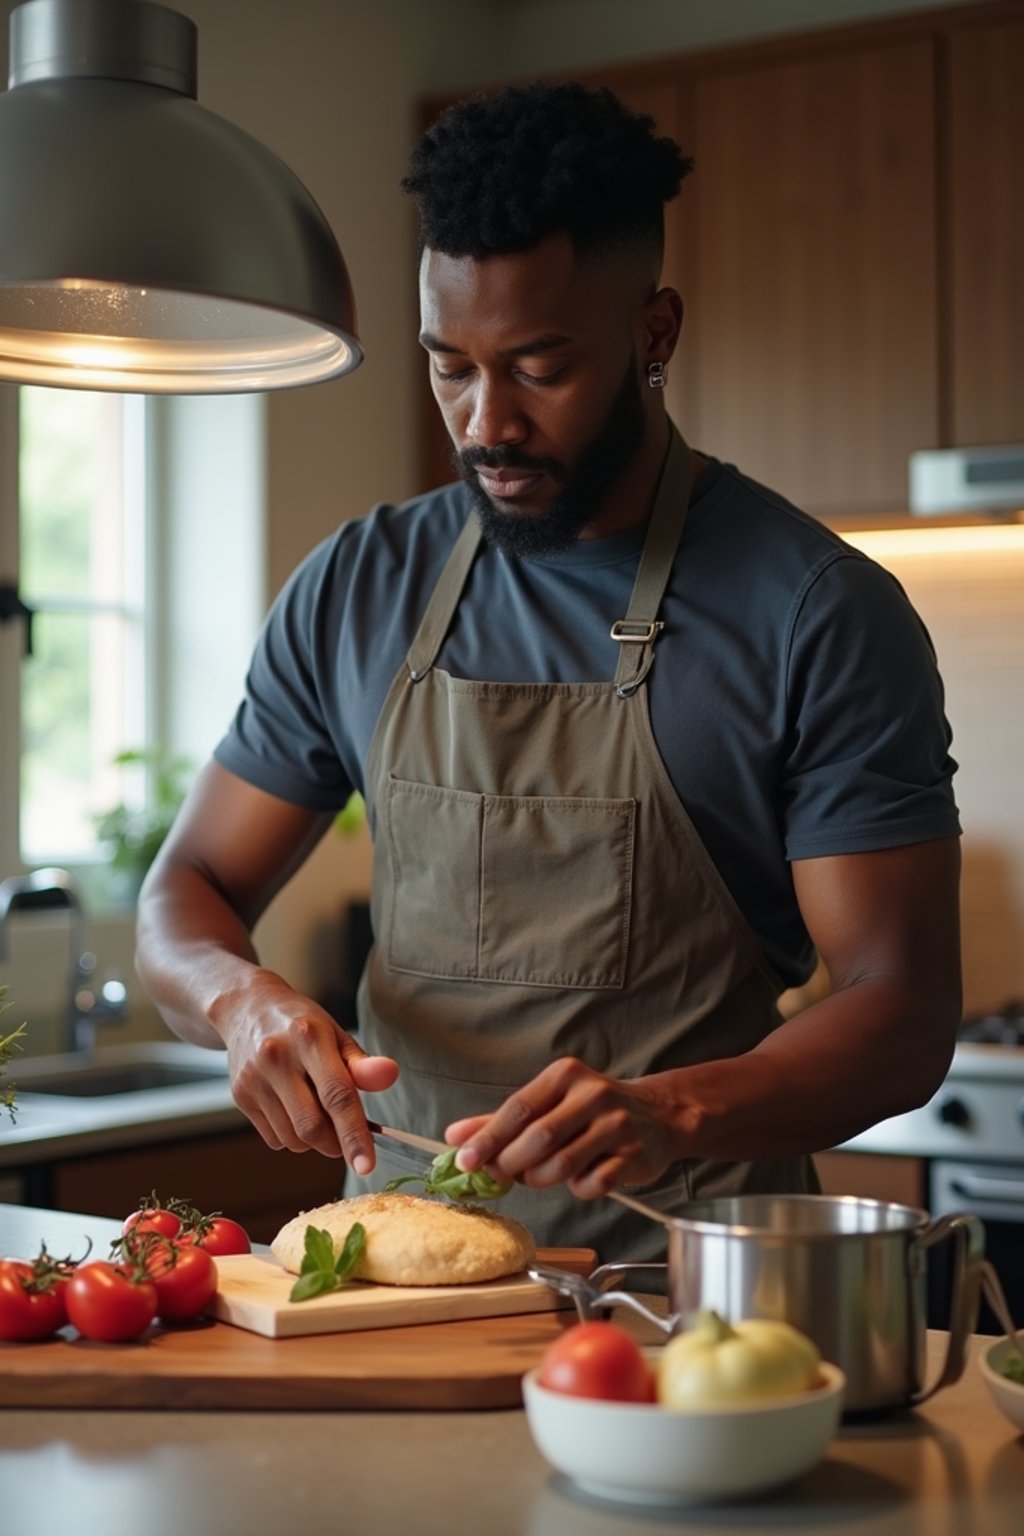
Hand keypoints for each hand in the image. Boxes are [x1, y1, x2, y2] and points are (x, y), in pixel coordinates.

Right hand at [213, 968, 397, 1169]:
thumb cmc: (302, 1025)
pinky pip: (274, 1139)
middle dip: (335, 1143)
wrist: (247, 1008)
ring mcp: (254, 1078)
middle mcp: (277, 1057)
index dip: (354, 1134)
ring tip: (317, 1111)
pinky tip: (293, 1108)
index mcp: (309, 1038)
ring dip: (313, 1141)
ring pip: (292, 1139)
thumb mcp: (336, 1034)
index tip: (366, 1166)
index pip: (337, 1096)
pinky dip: (292, 1137)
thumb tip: (390, 1076)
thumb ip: (362, 1064)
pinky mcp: (240, 1095)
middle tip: (345, 1135)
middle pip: (311, 1127)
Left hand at [444, 1057, 679, 1198]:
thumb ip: (500, 1120)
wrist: (658, 1115)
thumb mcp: (548, 1103)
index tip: (463, 1161)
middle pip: (539, 1137)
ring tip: (535, 1177)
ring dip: (540, 1179)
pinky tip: (579, 1179)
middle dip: (510, 1163)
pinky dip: (577, 1189)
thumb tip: (453, 1137)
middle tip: (497, 1176)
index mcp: (566, 1075)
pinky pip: (594, 1183)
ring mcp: (618, 1125)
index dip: (488, 1138)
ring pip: (563, 1164)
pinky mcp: (635, 1156)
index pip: (518, 1108)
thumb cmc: (589, 1110)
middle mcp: (594, 1094)